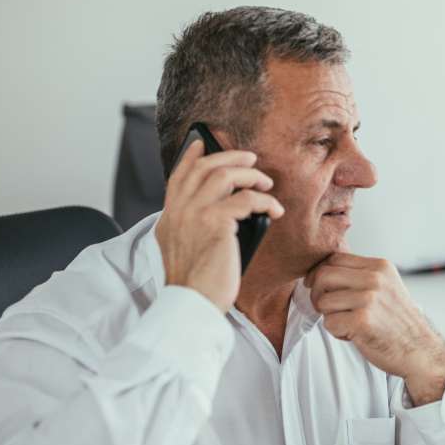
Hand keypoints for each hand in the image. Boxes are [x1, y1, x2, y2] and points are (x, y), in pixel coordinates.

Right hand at [155, 140, 284, 312]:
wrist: (192, 302)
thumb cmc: (196, 283)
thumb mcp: (183, 249)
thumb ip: (192, 226)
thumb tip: (224, 211)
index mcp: (169, 216)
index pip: (178, 176)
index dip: (191, 157)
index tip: (201, 143)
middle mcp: (179, 210)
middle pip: (205, 167)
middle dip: (230, 157)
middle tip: (251, 159)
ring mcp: (195, 214)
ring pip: (225, 175)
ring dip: (251, 175)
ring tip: (266, 183)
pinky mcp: (216, 223)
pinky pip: (248, 200)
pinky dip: (266, 201)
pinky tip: (275, 210)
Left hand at [310, 253, 444, 404]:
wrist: (420, 350)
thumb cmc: (399, 323)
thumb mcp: (387, 287)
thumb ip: (361, 276)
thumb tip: (324, 272)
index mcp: (380, 267)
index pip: (335, 259)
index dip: (320, 273)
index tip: (317, 286)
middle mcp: (375, 279)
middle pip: (324, 275)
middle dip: (318, 294)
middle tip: (326, 308)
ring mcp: (369, 299)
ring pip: (323, 301)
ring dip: (330, 317)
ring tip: (349, 323)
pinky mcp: (362, 320)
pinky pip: (329, 323)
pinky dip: (337, 332)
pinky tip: (354, 334)